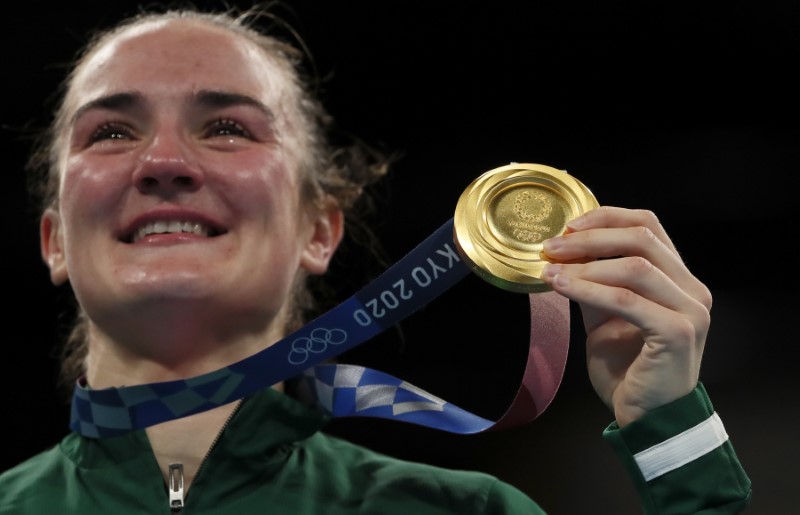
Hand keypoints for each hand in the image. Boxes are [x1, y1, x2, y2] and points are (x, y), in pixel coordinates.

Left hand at [540, 206, 711, 426]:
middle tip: (551, 246)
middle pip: (642, 238)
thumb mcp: (606, 317)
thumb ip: (594, 285)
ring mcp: (690, 310)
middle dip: (589, 237)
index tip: (570, 225)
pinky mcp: (678, 332)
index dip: (608, 217)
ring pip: (634, 267)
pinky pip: (627, 300)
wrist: (646, 418)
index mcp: (679, 280)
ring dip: (584, 264)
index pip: (649, 226)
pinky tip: (561, 287)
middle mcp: (691, 290)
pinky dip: (589, 289)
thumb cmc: (630, 370)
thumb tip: (564, 255)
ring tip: (551, 269)